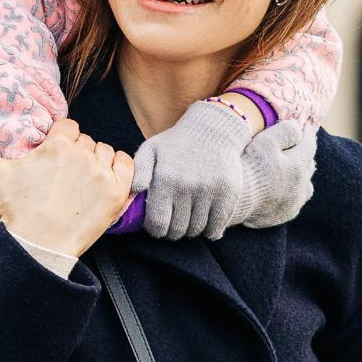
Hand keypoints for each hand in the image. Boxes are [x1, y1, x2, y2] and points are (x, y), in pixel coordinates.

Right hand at [0, 119, 135, 257]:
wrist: (39, 247)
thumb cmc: (18, 211)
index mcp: (58, 145)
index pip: (67, 127)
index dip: (60, 141)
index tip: (53, 158)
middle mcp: (83, 154)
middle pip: (86, 140)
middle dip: (76, 153)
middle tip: (63, 177)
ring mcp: (102, 174)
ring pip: (105, 151)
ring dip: (96, 162)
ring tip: (80, 183)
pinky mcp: (117, 192)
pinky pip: (127, 165)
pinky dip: (118, 169)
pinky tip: (103, 181)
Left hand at [131, 99, 256, 238]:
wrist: (213, 129)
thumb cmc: (177, 143)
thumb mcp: (151, 149)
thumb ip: (138, 171)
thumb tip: (133, 192)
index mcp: (165, 180)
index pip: (157, 224)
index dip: (155, 230)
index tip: (157, 226)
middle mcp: (187, 187)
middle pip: (177, 230)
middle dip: (172, 232)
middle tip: (173, 225)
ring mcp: (209, 191)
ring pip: (197, 229)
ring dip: (191, 230)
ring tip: (188, 221)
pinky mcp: (228, 193)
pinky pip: (217, 226)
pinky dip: (210, 231)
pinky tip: (205, 223)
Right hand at [239, 120, 317, 228]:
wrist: (233, 200)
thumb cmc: (248, 167)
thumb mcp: (265, 142)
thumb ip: (285, 131)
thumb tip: (297, 127)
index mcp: (299, 165)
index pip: (309, 144)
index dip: (306, 133)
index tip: (303, 125)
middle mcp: (301, 185)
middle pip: (308, 165)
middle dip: (303, 153)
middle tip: (296, 144)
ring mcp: (293, 202)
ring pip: (305, 186)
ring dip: (301, 176)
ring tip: (293, 170)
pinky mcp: (283, 215)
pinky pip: (295, 202)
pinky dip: (293, 193)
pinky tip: (284, 190)